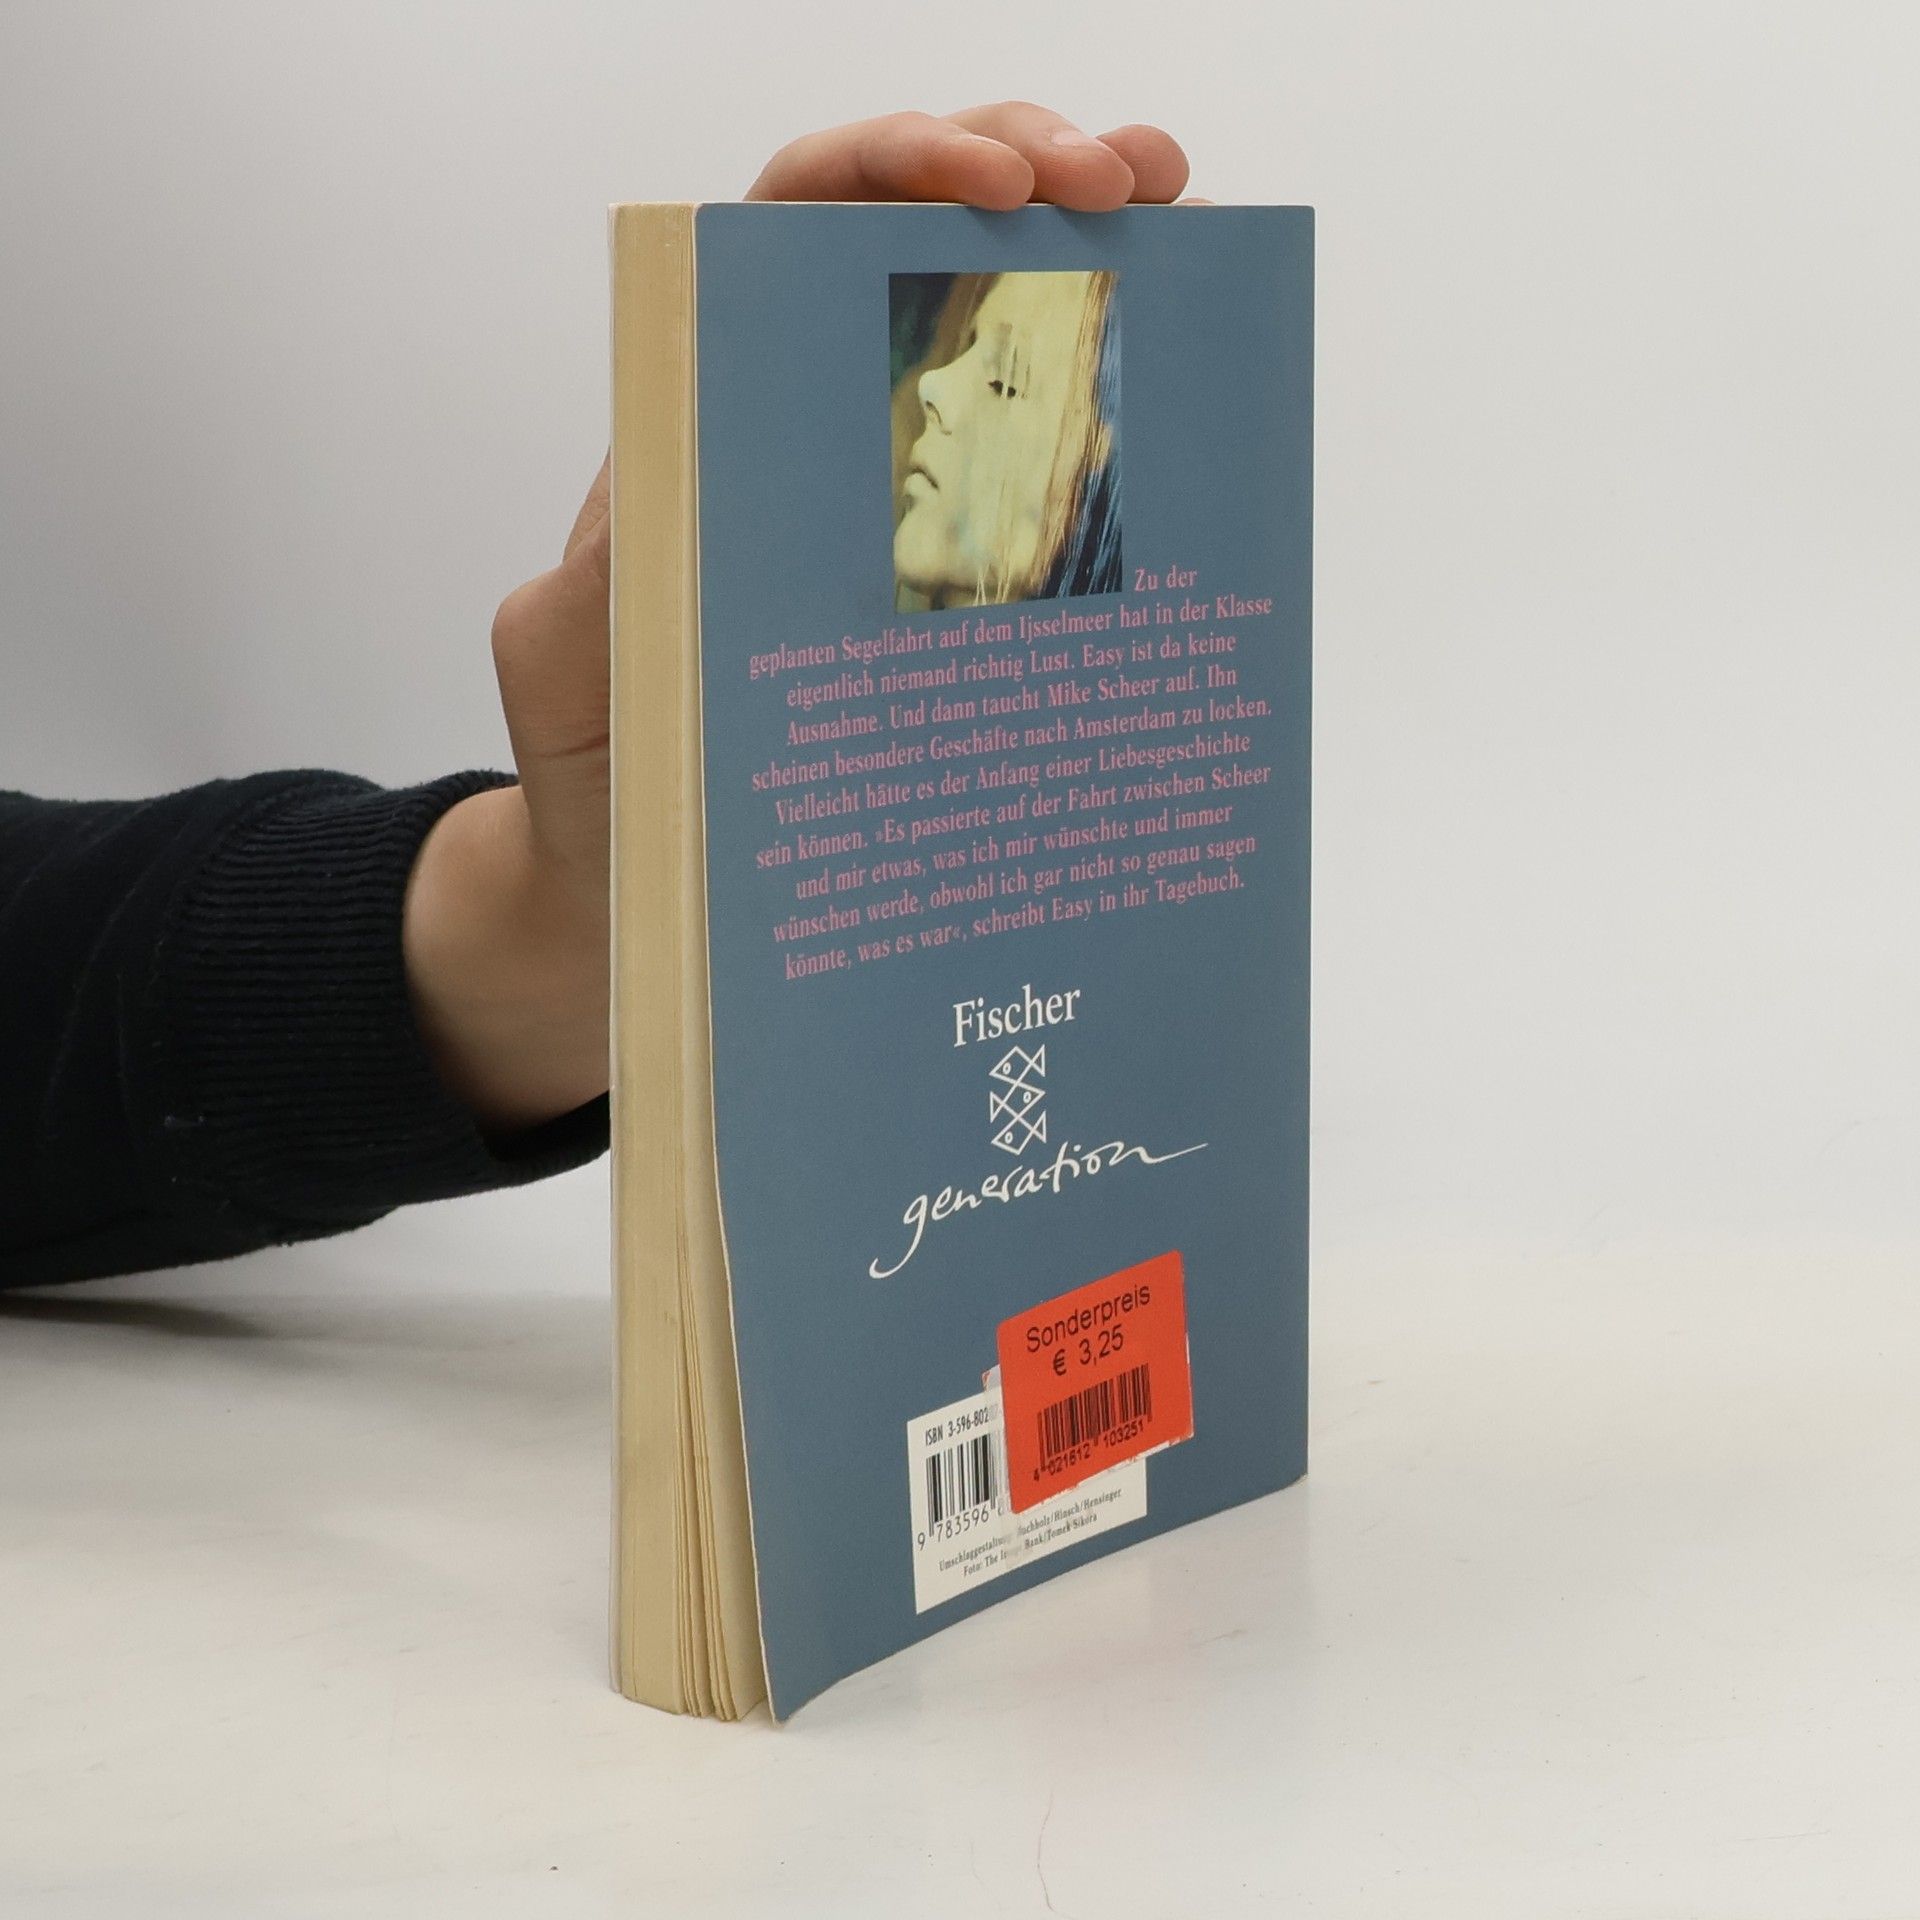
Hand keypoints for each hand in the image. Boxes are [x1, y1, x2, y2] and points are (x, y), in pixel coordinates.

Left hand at [404, 106, 1201, 1134]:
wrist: (644, 895)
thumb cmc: (602, 779)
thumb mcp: (569, 671)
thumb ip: (596, 584)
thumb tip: (666, 504)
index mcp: (712, 418)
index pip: (793, 227)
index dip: (891, 169)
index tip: (988, 183)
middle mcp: (809, 434)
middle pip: (917, 241)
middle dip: (1025, 171)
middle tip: (1129, 182)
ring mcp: (894, 504)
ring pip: (998, 335)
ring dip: (1096, 264)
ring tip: (1184, 229)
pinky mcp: (958, 590)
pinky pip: (1041, 477)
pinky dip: (1113, 417)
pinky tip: (1184, 402)